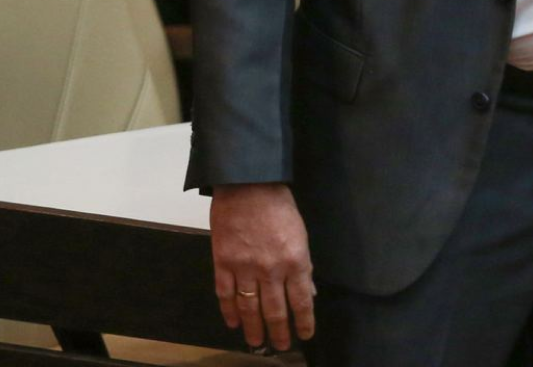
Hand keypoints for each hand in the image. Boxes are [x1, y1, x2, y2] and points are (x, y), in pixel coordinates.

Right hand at [210, 182, 315, 349]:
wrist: (248, 186)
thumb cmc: (279, 206)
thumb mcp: (301, 233)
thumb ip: (303, 265)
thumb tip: (309, 291)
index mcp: (295, 259)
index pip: (302, 299)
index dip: (304, 321)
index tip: (305, 335)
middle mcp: (271, 269)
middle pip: (276, 310)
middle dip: (279, 332)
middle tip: (280, 346)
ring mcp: (245, 268)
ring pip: (250, 308)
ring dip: (254, 329)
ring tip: (257, 344)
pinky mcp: (223, 263)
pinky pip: (226, 294)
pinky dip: (229, 311)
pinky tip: (233, 323)